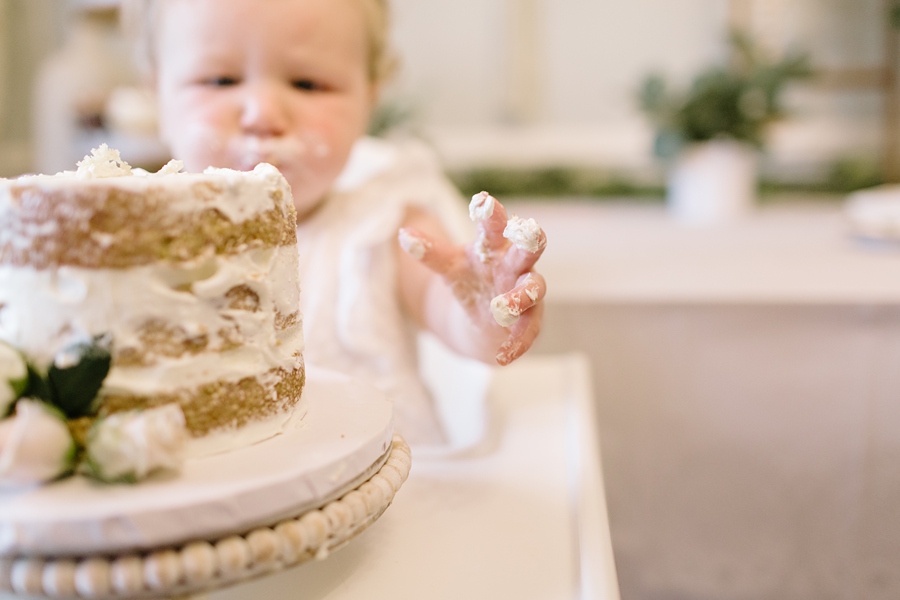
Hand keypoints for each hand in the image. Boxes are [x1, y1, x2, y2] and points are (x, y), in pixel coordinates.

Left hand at [398, 192, 546, 365]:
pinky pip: (529, 330)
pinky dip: (517, 342)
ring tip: (504, 307)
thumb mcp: (449, 266)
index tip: (484, 201)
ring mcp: (525, 292)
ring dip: (521, 296)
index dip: (491, 214)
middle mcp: (515, 265)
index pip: (494, 226)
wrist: (485, 320)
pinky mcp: (529, 322)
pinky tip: (503, 355)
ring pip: (533, 288)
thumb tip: (402, 233)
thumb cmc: (471, 280)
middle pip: (527, 249)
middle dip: (529, 241)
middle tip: (528, 231)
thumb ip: (430, 251)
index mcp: (494, 247)